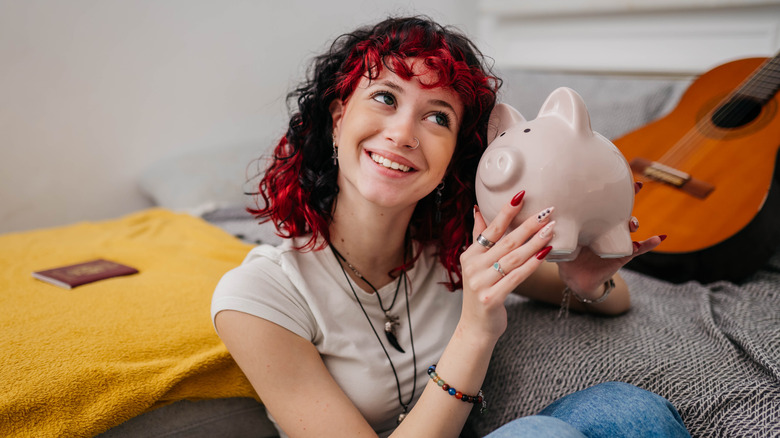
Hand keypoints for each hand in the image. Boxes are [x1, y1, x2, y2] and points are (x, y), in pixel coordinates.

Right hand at [459, 191, 554, 340]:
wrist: (476, 328)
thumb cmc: (482, 293)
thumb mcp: (476, 265)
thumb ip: (479, 237)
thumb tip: (478, 210)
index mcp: (470, 255)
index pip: (490, 229)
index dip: (506, 212)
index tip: (521, 195)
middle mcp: (473, 267)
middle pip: (506, 242)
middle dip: (528, 225)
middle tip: (547, 211)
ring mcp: (481, 283)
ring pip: (513, 258)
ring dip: (534, 242)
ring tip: (551, 229)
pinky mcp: (492, 298)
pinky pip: (517, 277)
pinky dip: (532, 264)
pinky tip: (545, 254)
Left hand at [556, 181, 665, 295]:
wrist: (574, 278)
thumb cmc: (565, 254)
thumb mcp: (557, 236)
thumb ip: (550, 224)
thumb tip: (534, 208)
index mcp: (590, 221)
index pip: (601, 201)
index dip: (609, 188)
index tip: (615, 173)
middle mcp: (605, 227)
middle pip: (618, 209)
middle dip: (627, 197)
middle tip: (635, 186)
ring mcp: (615, 240)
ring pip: (628, 228)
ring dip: (633, 221)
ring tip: (633, 222)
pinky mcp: (621, 255)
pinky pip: (638, 249)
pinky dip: (648, 243)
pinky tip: (658, 237)